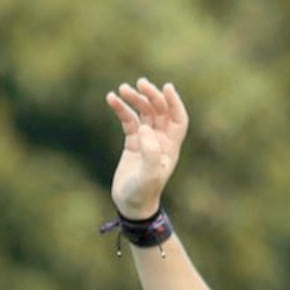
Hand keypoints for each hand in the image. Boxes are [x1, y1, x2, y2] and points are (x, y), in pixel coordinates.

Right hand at [105, 78, 189, 217]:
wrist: (131, 205)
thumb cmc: (143, 193)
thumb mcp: (148, 176)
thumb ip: (150, 153)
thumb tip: (145, 128)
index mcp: (170, 148)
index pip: (178, 120)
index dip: (175, 103)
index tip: (167, 87)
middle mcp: (160, 141)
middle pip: (160, 111)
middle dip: (152, 96)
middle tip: (140, 84)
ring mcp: (146, 141)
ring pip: (144, 113)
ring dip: (135, 99)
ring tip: (122, 89)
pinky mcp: (132, 142)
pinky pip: (128, 120)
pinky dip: (121, 109)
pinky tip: (111, 99)